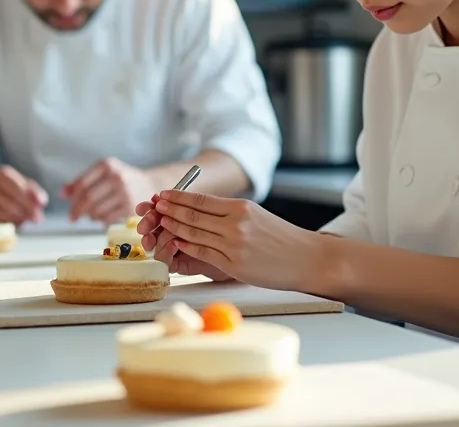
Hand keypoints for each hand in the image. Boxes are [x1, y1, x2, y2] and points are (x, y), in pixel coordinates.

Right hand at [0, 165, 47, 224]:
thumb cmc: (1, 183)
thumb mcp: (17, 180)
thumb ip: (32, 189)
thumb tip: (42, 202)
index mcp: (1, 175)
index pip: (18, 190)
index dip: (30, 202)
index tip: (41, 210)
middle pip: (11, 204)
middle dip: (27, 213)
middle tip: (37, 219)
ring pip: (4, 214)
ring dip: (19, 219)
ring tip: (27, 220)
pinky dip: (9, 223)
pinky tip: (16, 221)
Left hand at [64, 158, 158, 223]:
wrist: (150, 184)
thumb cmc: (122, 179)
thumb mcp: (103, 173)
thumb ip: (82, 182)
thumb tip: (62, 193)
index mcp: (107, 165)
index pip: (82, 183)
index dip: (72, 196)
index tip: (68, 204)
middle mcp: (116, 177)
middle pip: (87, 198)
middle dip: (76, 210)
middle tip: (72, 217)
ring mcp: (124, 192)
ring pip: (96, 210)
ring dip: (90, 216)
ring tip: (92, 214)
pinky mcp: (130, 207)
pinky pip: (106, 218)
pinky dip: (100, 220)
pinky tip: (103, 216)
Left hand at [137, 190, 321, 291]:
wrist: (306, 258)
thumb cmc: (281, 238)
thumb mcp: (257, 216)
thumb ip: (231, 213)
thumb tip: (200, 210)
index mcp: (241, 207)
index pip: (201, 199)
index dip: (178, 197)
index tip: (163, 195)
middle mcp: (236, 224)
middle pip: (193, 215)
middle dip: (169, 210)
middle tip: (153, 206)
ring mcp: (234, 245)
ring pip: (194, 234)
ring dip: (173, 227)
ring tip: (159, 222)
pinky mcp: (233, 264)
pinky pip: (203, 253)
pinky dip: (186, 247)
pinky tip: (175, 242)